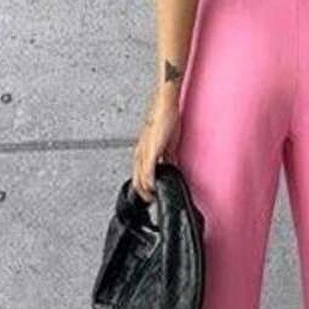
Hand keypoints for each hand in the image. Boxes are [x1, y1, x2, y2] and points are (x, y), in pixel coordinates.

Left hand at [132, 87, 181, 201]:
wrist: (165, 106)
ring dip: (146, 191)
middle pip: (136, 180)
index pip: (139, 174)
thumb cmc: (165, 119)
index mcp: (142, 151)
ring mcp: (143, 152)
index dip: (143, 187)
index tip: (150, 195)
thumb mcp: (168, 142)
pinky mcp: (150, 151)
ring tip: (152, 199)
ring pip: (140, 179)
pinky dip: (150, 183)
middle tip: (150, 201)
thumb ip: (168, 156)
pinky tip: (153, 189)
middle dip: (143, 193)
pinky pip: (147, 172)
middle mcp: (139, 153)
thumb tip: (171, 166)